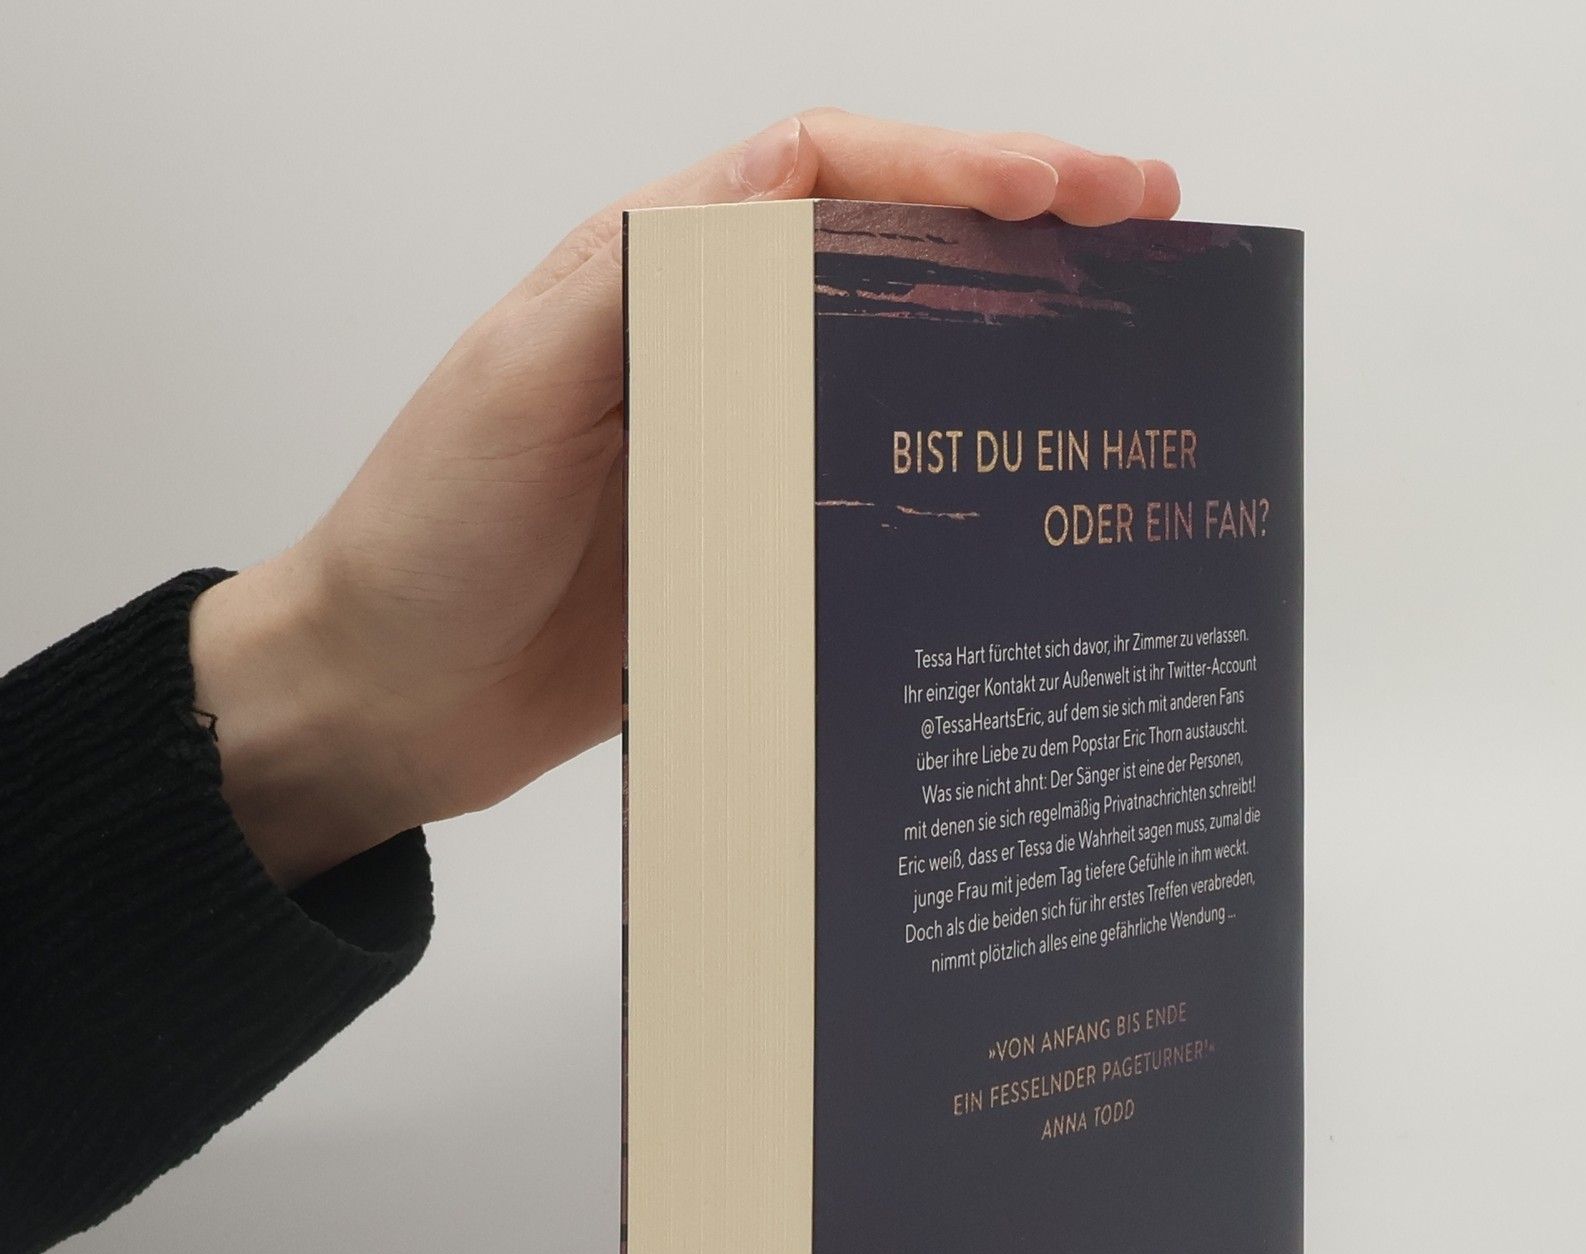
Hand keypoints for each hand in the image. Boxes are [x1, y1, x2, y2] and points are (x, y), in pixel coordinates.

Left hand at [188, 113, 1180, 888]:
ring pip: (898, 378)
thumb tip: (786, 197)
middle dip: (1024, 238)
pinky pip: (872, 505)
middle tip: (1151, 241)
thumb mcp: (520, 383)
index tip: (1075, 189)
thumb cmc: (426, 539)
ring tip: (1122, 357)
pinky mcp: (754, 557)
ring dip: (1006, 356)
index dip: (960, 165)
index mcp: (659, 277)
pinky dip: (953, 490)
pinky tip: (1023, 503)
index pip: (830, 176)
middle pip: (891, 261)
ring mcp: (741, 458)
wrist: (383, 705)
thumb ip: (644, 285)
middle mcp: (712, 352)